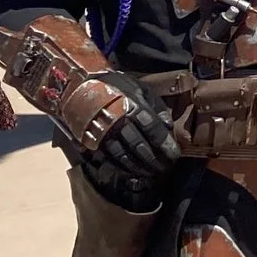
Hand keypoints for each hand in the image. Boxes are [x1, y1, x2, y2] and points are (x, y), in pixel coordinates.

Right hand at [79, 72, 179, 210]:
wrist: (81, 84)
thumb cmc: (118, 86)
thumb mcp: (143, 90)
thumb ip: (158, 108)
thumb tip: (168, 127)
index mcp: (133, 107)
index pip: (154, 131)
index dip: (166, 146)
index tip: (174, 155)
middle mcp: (118, 121)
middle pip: (140, 147)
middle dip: (154, 160)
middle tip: (165, 168)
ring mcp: (102, 132)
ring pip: (124, 156)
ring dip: (139, 167)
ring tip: (150, 172)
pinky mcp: (90, 141)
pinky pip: (107, 159)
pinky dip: (121, 168)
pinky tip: (131, 171)